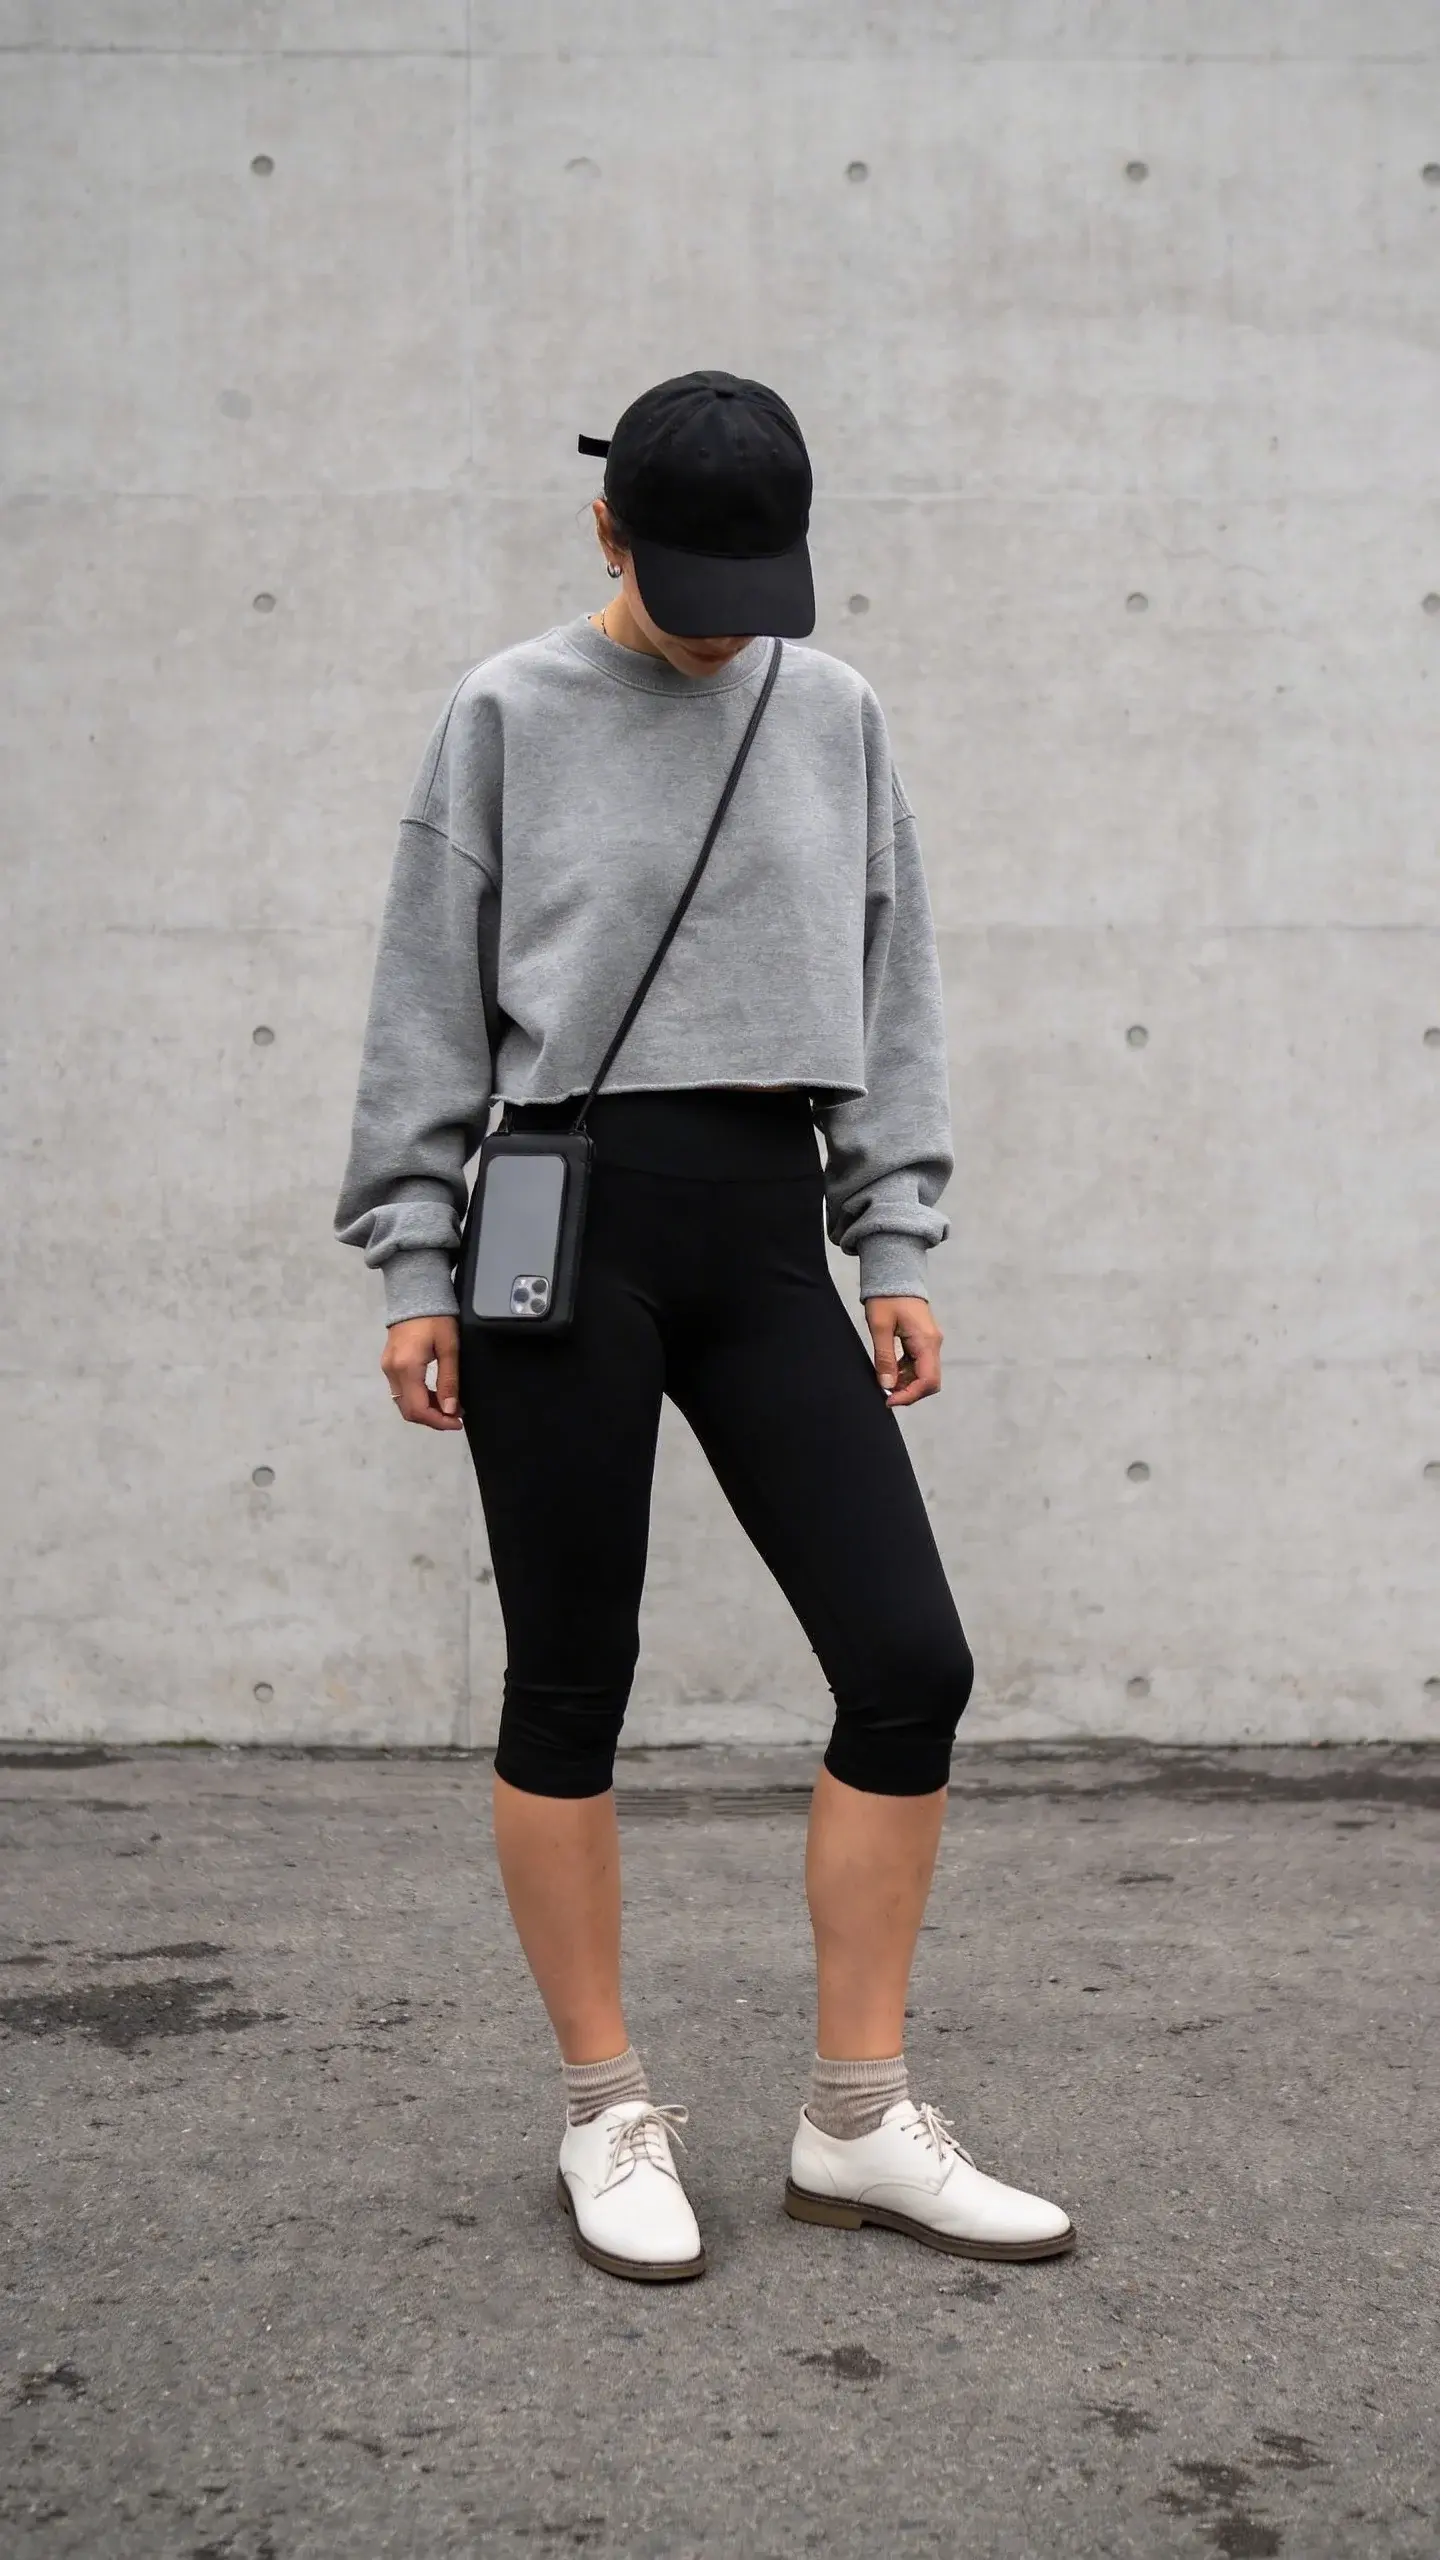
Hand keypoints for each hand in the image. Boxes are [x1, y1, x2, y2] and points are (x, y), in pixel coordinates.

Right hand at [381, 1315, 464, 1429]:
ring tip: (449, 1406)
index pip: (418, 1409)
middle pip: (408, 1410)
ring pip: (403, 1403)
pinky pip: (401, 1391)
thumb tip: (449, 1410)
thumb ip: (449, 1380)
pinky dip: (418, 1399)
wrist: (415, 1292)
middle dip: (432, 1419)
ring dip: (426, 1410)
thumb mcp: (449, 1347)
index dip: (438, 1421)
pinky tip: (435, 1395)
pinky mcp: (388, 1364)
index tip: (458, 1422)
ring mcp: (387, 1368)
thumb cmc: (436, 1317)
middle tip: (455, 1417)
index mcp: (407, 1368)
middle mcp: (391, 1371)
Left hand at [864, 1296, 941, 1407]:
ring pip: (924, 1375)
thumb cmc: (887, 1297)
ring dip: (906, 1384)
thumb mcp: (880, 1327)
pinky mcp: (923, 1341)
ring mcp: (930, 1342)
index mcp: (926, 1341)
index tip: (889, 1400)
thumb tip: (887, 1385)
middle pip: (929, 1381)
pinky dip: (906, 1373)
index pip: (928, 1381)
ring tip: (884, 1382)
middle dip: (909, 1392)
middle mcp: (933, 1344)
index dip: (910, 1396)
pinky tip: (889, 1372)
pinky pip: (919, 1365)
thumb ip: (884, 1357)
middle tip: (885, 1394)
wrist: (895, 1274)